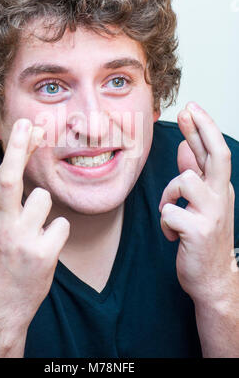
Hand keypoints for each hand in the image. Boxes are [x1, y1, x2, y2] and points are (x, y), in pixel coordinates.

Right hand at [0, 119, 69, 329]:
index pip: (0, 174)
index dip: (16, 148)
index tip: (26, 127)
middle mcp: (0, 225)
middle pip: (11, 178)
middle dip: (21, 147)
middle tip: (33, 125)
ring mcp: (21, 240)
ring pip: (44, 200)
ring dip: (43, 211)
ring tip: (32, 230)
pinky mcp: (43, 255)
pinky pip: (60, 225)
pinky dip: (55, 232)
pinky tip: (42, 247)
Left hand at [159, 102, 235, 304]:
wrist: (212, 278)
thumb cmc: (203, 237)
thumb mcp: (202, 204)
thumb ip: (196, 176)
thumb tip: (186, 147)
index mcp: (220, 189)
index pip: (214, 152)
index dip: (203, 128)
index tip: (191, 107)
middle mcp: (221, 197)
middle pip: (216, 155)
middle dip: (202, 128)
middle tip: (188, 110)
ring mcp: (213, 214)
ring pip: (184, 181)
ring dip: (168, 196)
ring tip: (170, 214)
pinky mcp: (199, 231)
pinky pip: (169, 212)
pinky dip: (165, 224)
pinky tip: (173, 236)